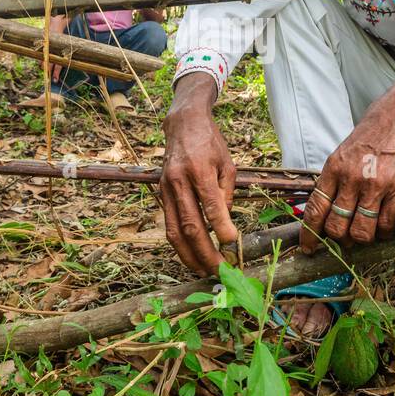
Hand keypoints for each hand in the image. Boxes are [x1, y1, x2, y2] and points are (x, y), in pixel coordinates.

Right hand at [160, 75, 236, 274]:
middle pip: (191, 225)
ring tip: (204, 271)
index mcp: (199, 170)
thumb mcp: (227, 163)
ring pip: (175, 231)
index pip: (211, 206)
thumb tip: (225, 223)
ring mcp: (166, 189)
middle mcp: (179, 181)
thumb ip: (226, 193)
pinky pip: (169, 225)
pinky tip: (191, 256)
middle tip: (220, 270)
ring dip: (189, 255)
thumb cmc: (210, 143)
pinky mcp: (161, 194)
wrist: (183, 124)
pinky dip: (180, 244)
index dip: (222, 228)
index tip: (233, 245)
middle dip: (206, 252)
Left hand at [300, 77, 394, 252]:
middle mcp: (351, 179)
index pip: (315, 209)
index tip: (309, 248)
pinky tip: (385, 227)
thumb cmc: (374, 134)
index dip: (309, 233)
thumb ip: (335, 179)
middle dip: (339, 239)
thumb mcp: (345, 152)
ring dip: (362, 239)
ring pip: (361, 231)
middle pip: (336, 226)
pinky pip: (386, 224)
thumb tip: (327, 208)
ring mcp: (375, 186)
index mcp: (334, 168)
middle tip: (346, 239)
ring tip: (367, 234)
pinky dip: (385, 232)